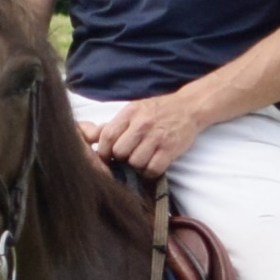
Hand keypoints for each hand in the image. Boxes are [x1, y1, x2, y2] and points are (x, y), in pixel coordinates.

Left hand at [86, 92, 212, 177]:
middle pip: (120, 152)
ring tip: (142, 159)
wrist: (189, 107)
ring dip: (137, 166)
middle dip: (121, 159)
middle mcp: (142, 124)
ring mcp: (157, 137)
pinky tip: (152, 164)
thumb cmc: (158, 110)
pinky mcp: (170, 149)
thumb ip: (115, 124)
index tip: (106, 157)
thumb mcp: (135, 109)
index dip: (103, 150)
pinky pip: (153, 169)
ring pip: (135, 162)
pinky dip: (150, 171)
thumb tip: (90, 137)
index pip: (108, 135)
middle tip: (128, 157)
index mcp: (130, 113)